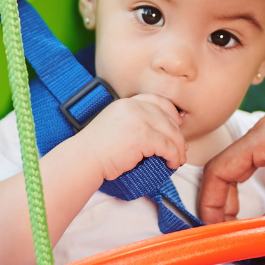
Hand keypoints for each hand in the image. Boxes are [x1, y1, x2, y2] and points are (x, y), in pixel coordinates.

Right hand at [72, 93, 186, 182]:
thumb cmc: (96, 150)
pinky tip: (172, 163)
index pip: (156, 101)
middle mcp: (133, 107)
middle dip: (177, 134)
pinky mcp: (143, 136)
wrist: (84, 158)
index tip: (177, 125)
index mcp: (126, 103)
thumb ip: (132, 123)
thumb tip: (157, 133)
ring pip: (171, 133)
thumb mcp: (114, 126)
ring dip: (178, 148)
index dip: (170, 112)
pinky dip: (174, 156)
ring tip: (178, 160)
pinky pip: (168, 146)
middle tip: (181, 149)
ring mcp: (139, 120)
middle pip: (167, 117)